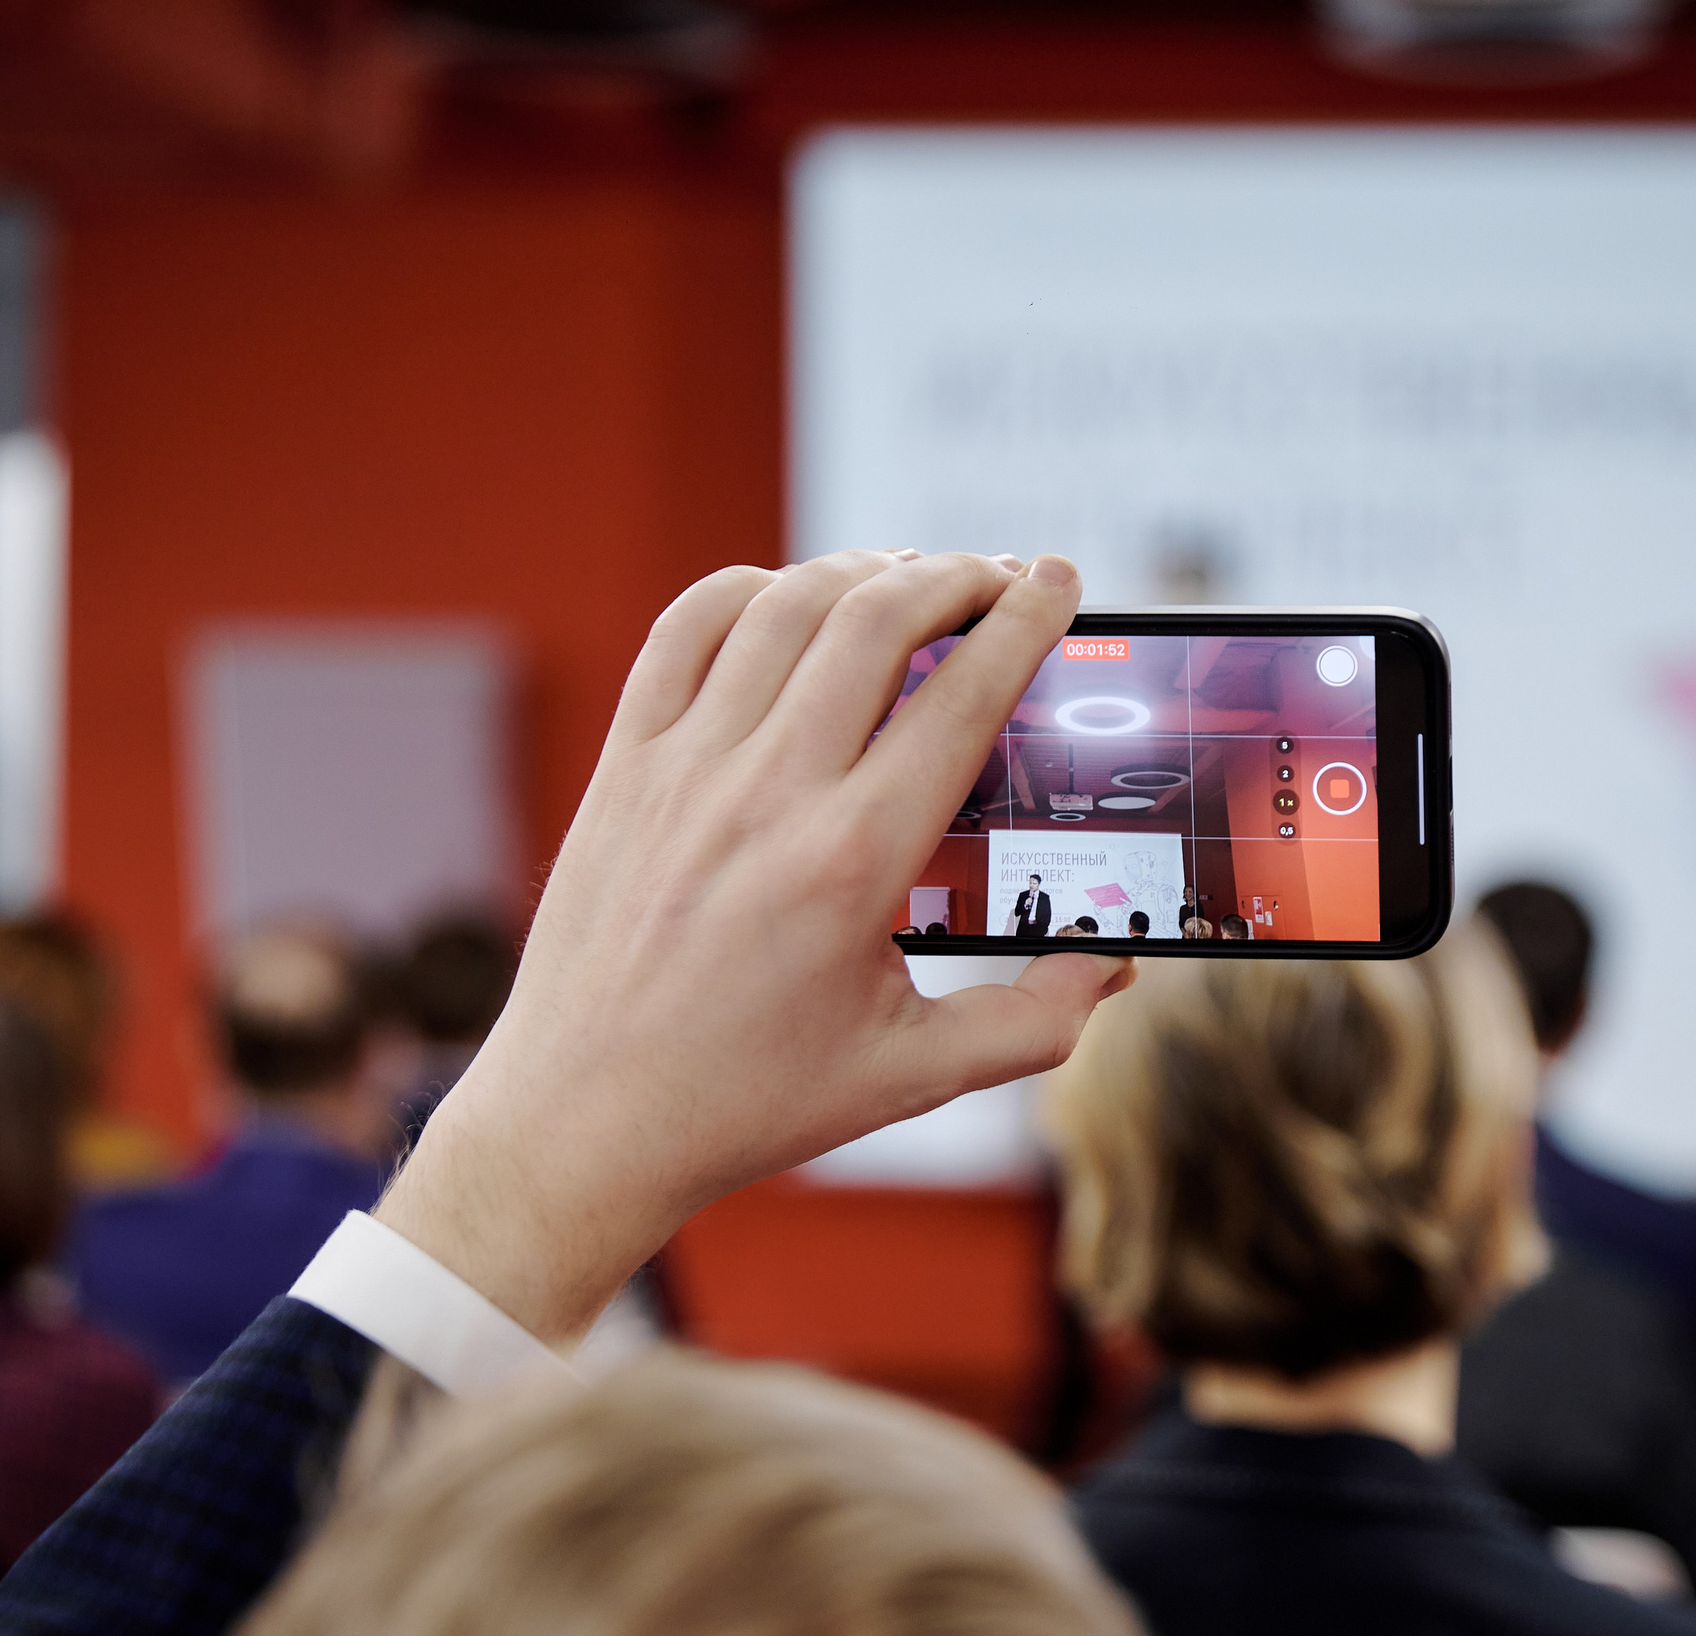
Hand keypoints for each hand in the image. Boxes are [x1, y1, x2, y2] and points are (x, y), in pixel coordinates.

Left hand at [378, 550, 1133, 1342]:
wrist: (582, 1125)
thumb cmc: (746, 1103)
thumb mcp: (911, 1075)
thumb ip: (1033, 1023)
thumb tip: (1114, 966)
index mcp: (853, 861)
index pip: (964, 695)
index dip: (1027, 620)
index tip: (1059, 582)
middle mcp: (767, 795)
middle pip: (879, 618)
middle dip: (958, 575)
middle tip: (999, 576)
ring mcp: (684, 771)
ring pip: (786, 606)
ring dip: (863, 571)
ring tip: (910, 578)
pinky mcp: (624, 768)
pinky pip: (684, 632)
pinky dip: (746, 590)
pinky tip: (789, 600)